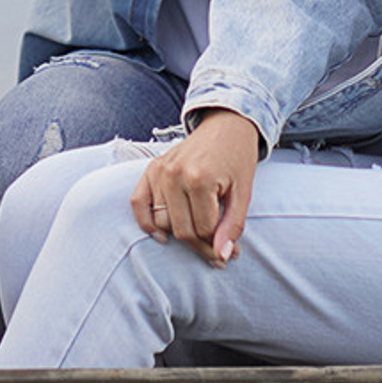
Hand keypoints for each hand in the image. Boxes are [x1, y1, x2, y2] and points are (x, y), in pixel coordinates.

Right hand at [130, 110, 260, 266]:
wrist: (226, 126)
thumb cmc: (237, 159)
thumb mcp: (244, 193)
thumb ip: (233, 226)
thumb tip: (223, 256)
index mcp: (200, 178)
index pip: (203, 229)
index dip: (218, 245)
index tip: (230, 252)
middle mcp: (174, 175)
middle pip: (181, 230)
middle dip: (200, 245)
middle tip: (216, 252)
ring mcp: (160, 171)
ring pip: (162, 222)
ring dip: (179, 235)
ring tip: (198, 236)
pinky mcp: (151, 169)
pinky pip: (138, 203)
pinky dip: (146, 222)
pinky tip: (161, 234)